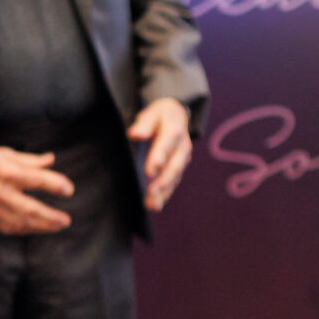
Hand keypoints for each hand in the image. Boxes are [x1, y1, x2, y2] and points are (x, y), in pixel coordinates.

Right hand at [0, 144, 73, 234]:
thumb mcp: (7, 153)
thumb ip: (31, 160)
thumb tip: (52, 160)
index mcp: (7, 171)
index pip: (36, 179)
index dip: (56, 185)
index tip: (69, 190)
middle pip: (29, 208)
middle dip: (50, 217)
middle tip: (66, 221)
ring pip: (19, 222)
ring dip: (41, 227)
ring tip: (56, 226)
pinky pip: (7, 228)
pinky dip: (24, 230)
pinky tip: (36, 228)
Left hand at [129, 96, 192, 210]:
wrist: (177, 116)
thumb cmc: (159, 116)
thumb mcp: (152, 113)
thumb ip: (144, 123)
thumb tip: (135, 134)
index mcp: (175, 130)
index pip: (167, 144)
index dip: (159, 157)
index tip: (150, 171)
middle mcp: (182, 146)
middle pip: (175, 165)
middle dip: (164, 179)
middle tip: (151, 192)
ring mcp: (183, 159)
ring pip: (175, 177)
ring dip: (164, 191)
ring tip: (152, 204)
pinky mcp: (179, 168)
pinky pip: (174, 182)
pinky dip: (165, 194)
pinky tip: (154, 205)